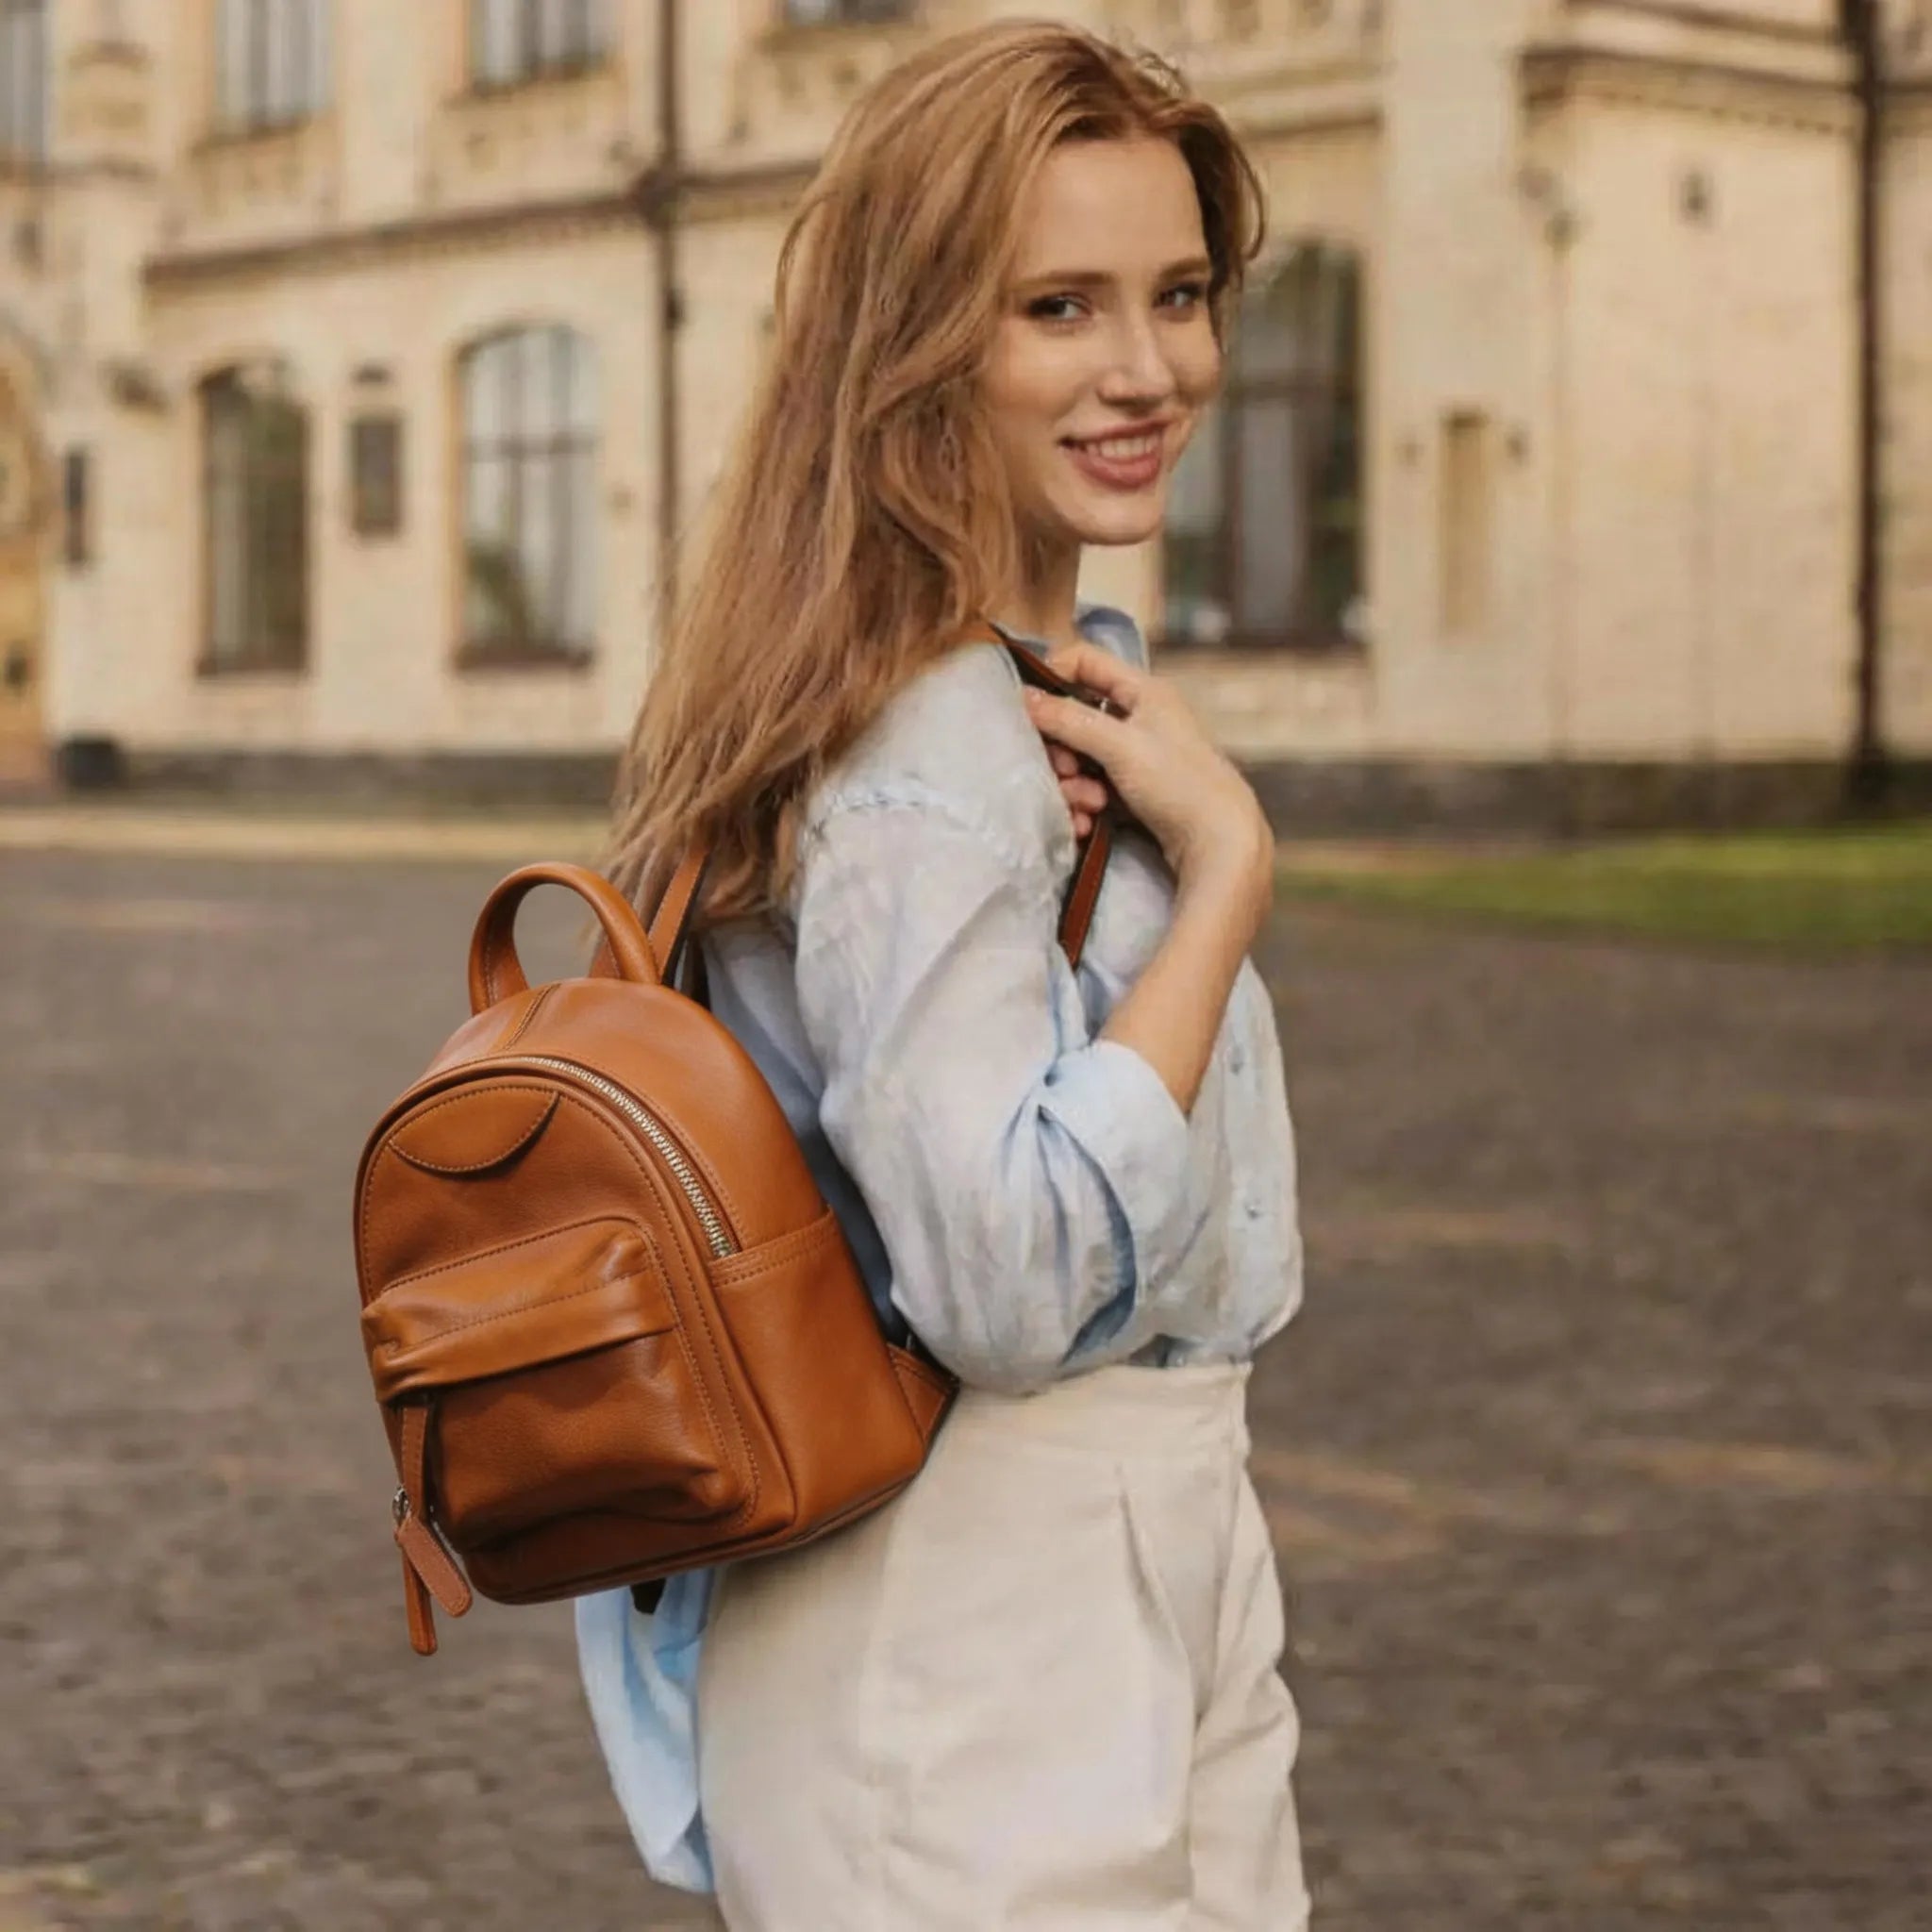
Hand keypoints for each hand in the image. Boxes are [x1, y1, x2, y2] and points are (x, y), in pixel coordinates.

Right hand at [1023, 642, 1274, 914]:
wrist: (1220, 844)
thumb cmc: (1178, 784)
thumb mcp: (1120, 745)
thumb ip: (1069, 720)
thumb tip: (1021, 697)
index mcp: (1144, 691)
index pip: (1085, 661)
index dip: (1053, 676)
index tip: (1028, 708)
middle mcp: (1139, 717)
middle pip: (1074, 716)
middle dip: (1061, 748)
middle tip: (1063, 771)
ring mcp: (1135, 755)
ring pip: (1079, 757)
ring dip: (1072, 784)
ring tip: (1088, 806)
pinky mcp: (1132, 790)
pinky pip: (1091, 785)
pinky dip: (1084, 803)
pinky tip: (1087, 823)